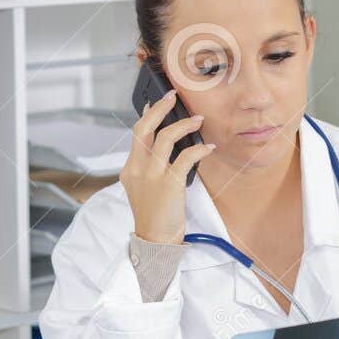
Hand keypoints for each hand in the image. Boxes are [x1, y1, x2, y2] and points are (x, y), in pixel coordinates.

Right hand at [120, 91, 214, 243]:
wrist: (155, 242)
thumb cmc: (154, 217)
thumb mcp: (142, 190)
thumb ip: (148, 170)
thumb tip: (165, 149)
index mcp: (129, 170)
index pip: (137, 134)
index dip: (148, 116)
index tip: (158, 103)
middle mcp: (137, 169)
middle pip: (144, 128)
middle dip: (160, 108)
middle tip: (174, 96)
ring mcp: (152, 176)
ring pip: (164, 137)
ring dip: (183, 124)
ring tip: (198, 120)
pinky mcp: (169, 184)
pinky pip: (185, 157)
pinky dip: (199, 149)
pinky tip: (208, 148)